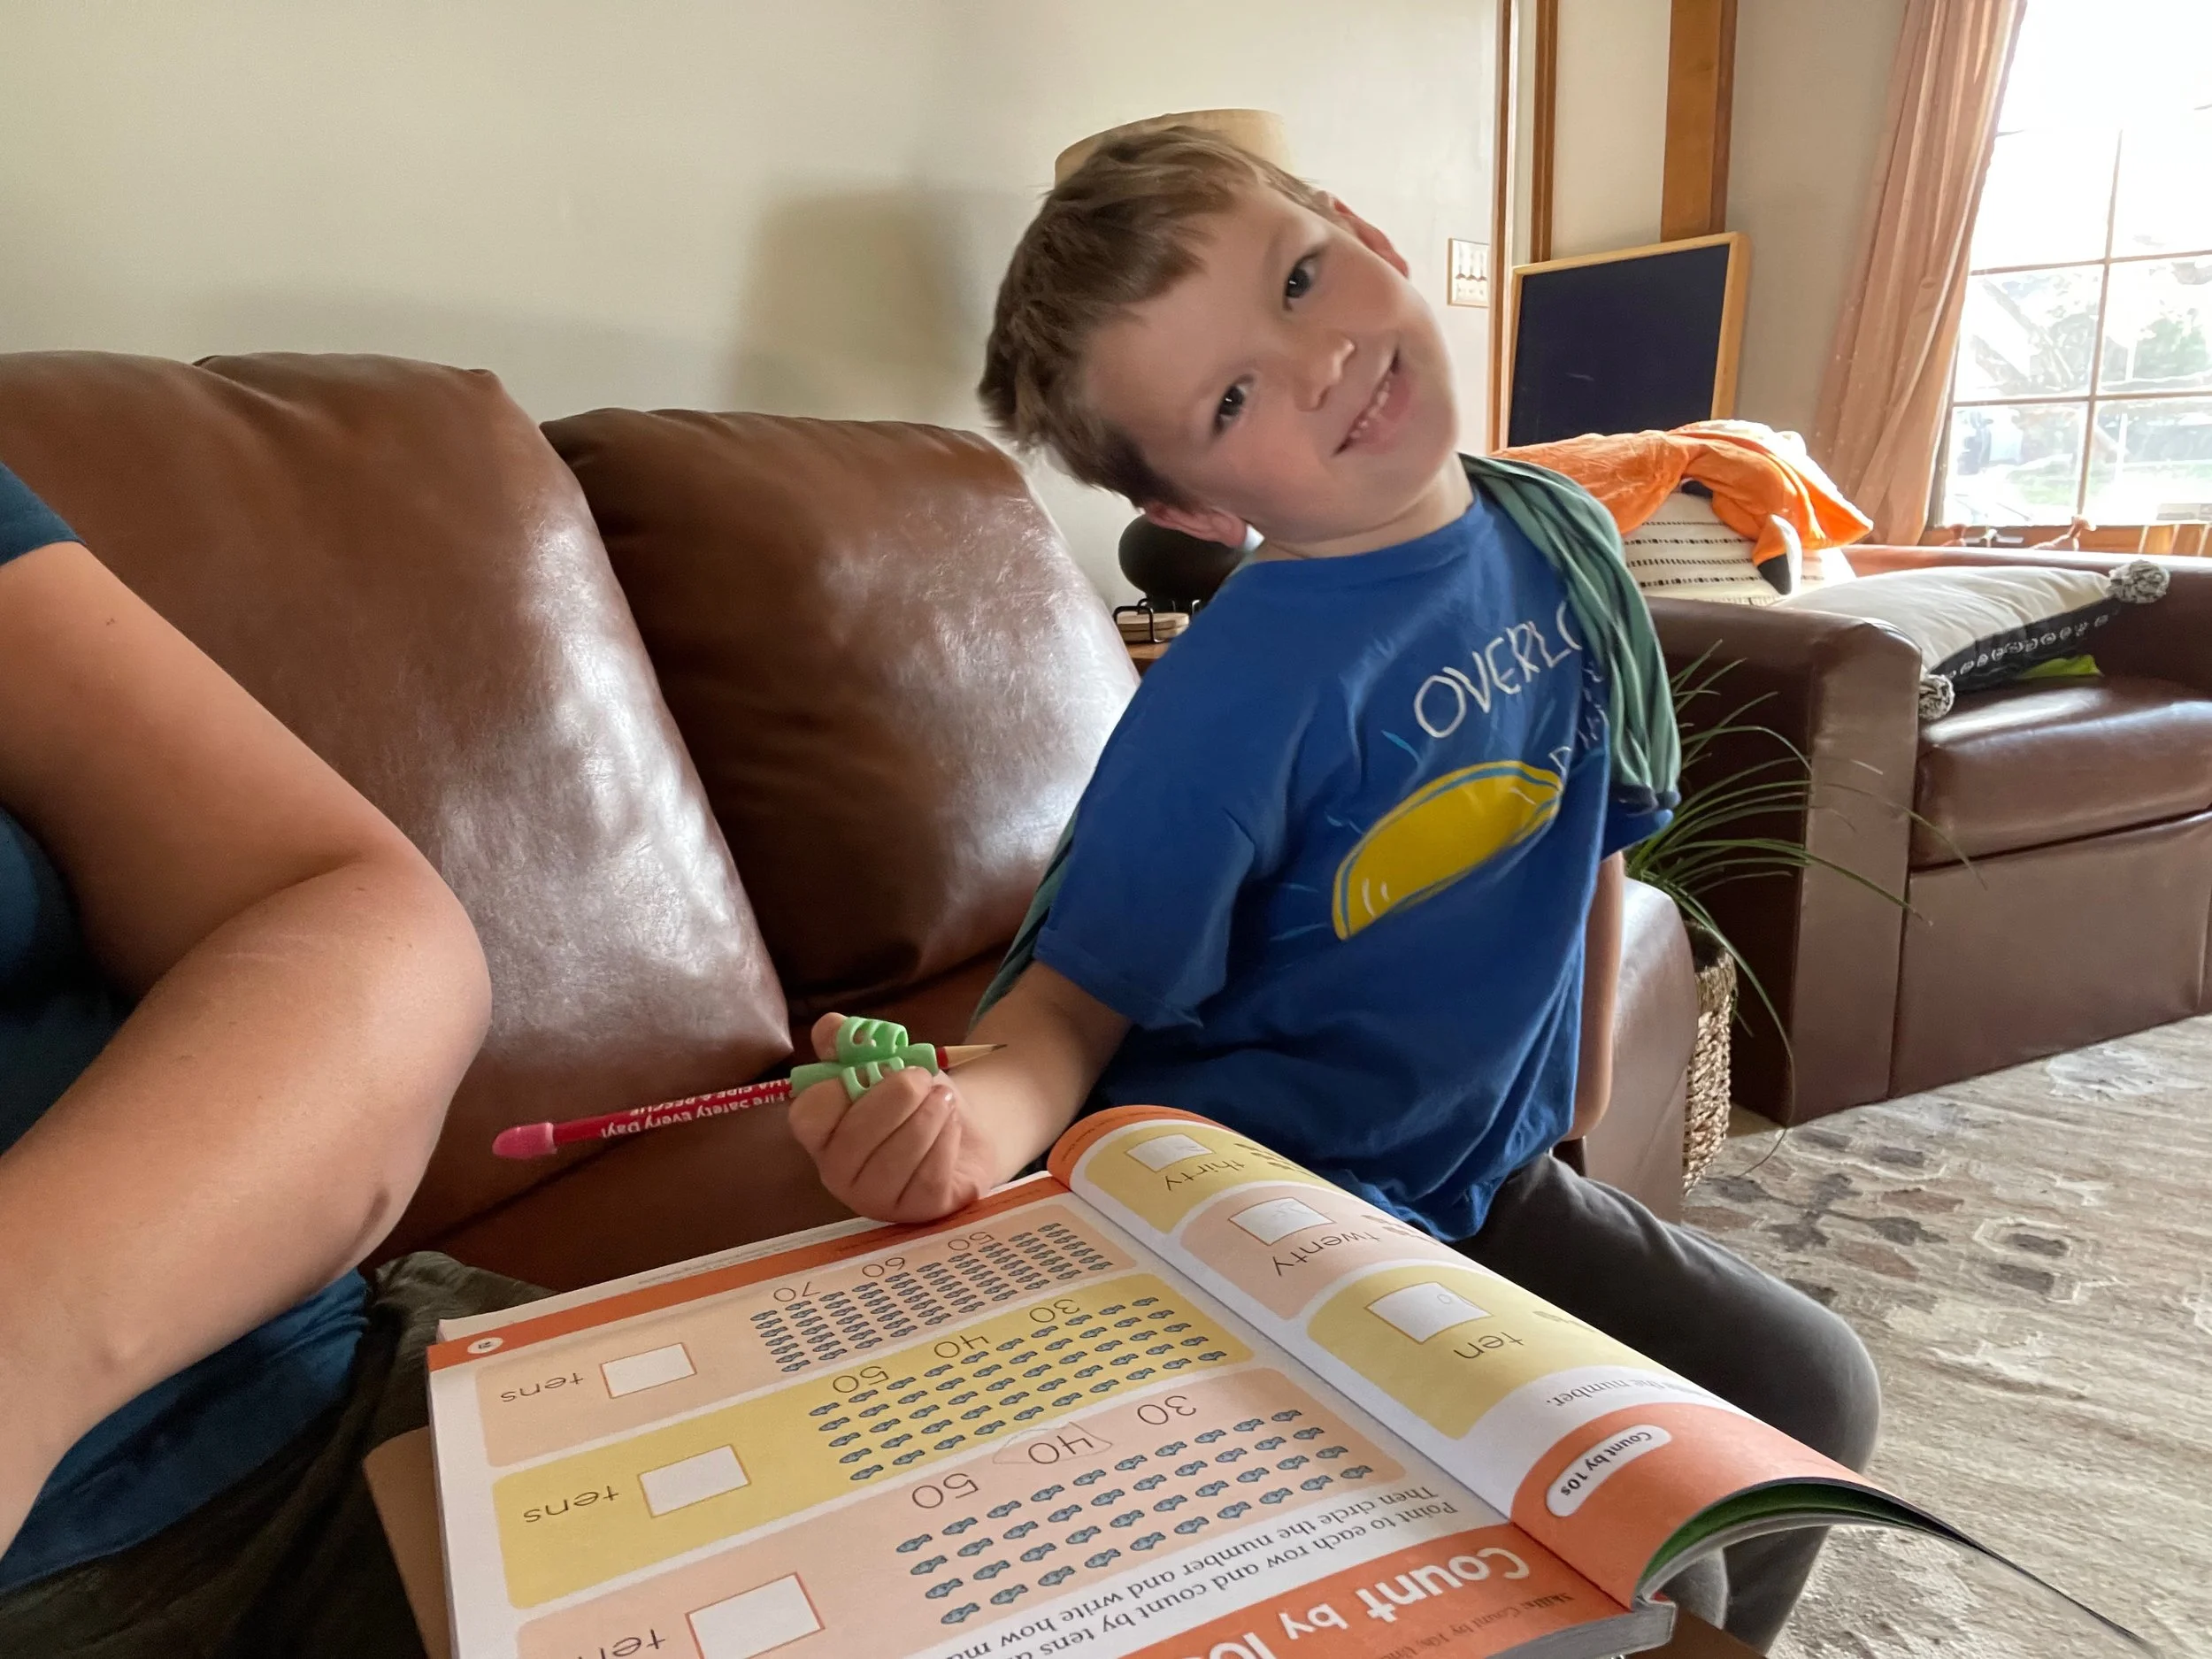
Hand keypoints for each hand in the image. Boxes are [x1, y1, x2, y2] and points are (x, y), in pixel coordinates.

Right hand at [787, 1014, 995, 1222]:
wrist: (965, 1128)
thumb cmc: (913, 1097)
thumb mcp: (883, 1059)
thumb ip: (851, 1040)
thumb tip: (833, 1027)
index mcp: (822, 1134)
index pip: (808, 1117)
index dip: (838, 1089)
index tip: (872, 1069)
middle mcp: (839, 1173)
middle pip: (857, 1138)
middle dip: (897, 1097)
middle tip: (921, 1077)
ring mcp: (876, 1199)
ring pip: (896, 1157)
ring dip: (927, 1116)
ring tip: (943, 1099)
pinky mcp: (917, 1213)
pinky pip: (929, 1176)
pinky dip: (946, 1140)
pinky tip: (952, 1126)